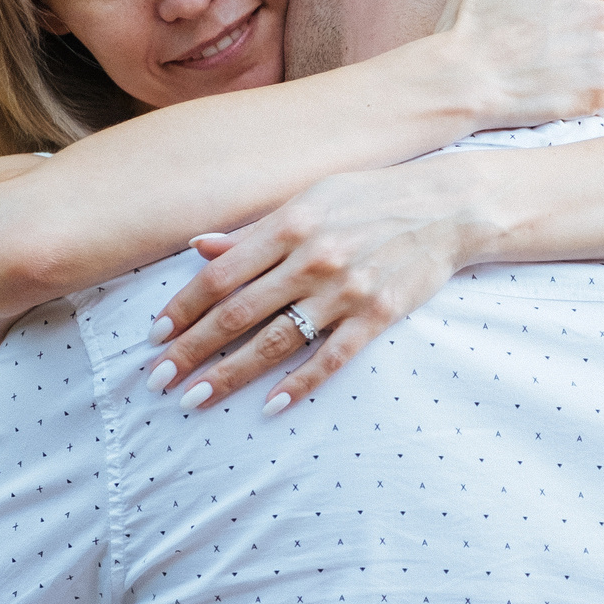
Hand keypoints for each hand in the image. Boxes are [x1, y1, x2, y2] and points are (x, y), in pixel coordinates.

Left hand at [138, 158, 483, 415]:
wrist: (450, 206)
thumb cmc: (371, 198)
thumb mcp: (311, 197)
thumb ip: (255, 230)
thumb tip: (197, 247)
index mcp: (289, 224)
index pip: (219, 276)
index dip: (181, 310)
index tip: (153, 338)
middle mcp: (312, 257)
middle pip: (236, 314)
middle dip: (191, 351)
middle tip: (158, 380)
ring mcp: (345, 290)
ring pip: (274, 342)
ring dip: (229, 375)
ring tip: (194, 399)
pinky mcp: (378, 315)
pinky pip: (331, 357)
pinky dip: (299, 384)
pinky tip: (270, 406)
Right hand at [433, 0, 603, 126]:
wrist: (458, 80)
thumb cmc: (466, 22)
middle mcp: (599, 18)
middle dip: (583, 48)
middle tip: (539, 57)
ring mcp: (601, 57)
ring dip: (582, 75)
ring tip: (540, 75)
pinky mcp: (596, 94)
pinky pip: (601, 99)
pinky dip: (581, 101)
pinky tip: (550, 97)